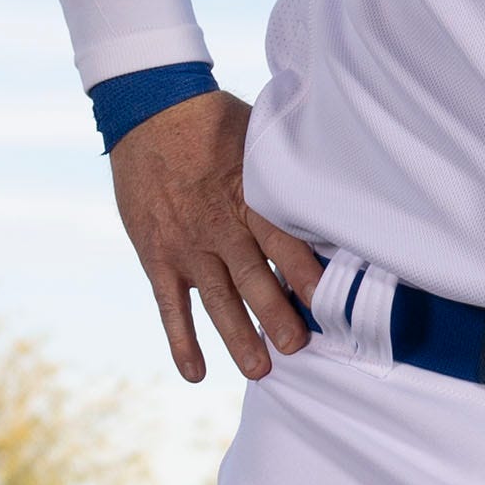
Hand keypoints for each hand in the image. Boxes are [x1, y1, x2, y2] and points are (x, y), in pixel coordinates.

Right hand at [109, 91, 322, 383]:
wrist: (147, 111)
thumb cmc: (213, 124)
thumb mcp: (257, 137)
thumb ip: (287, 172)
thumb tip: (337, 189)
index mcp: (248, 195)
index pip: (282, 239)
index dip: (305, 271)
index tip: (329, 301)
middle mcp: (217, 225)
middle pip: (252, 277)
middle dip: (275, 315)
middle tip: (298, 347)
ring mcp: (185, 245)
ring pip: (216, 299)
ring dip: (237, 336)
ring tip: (260, 370)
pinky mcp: (157, 256)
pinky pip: (169, 306)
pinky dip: (181, 341)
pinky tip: (196, 373)